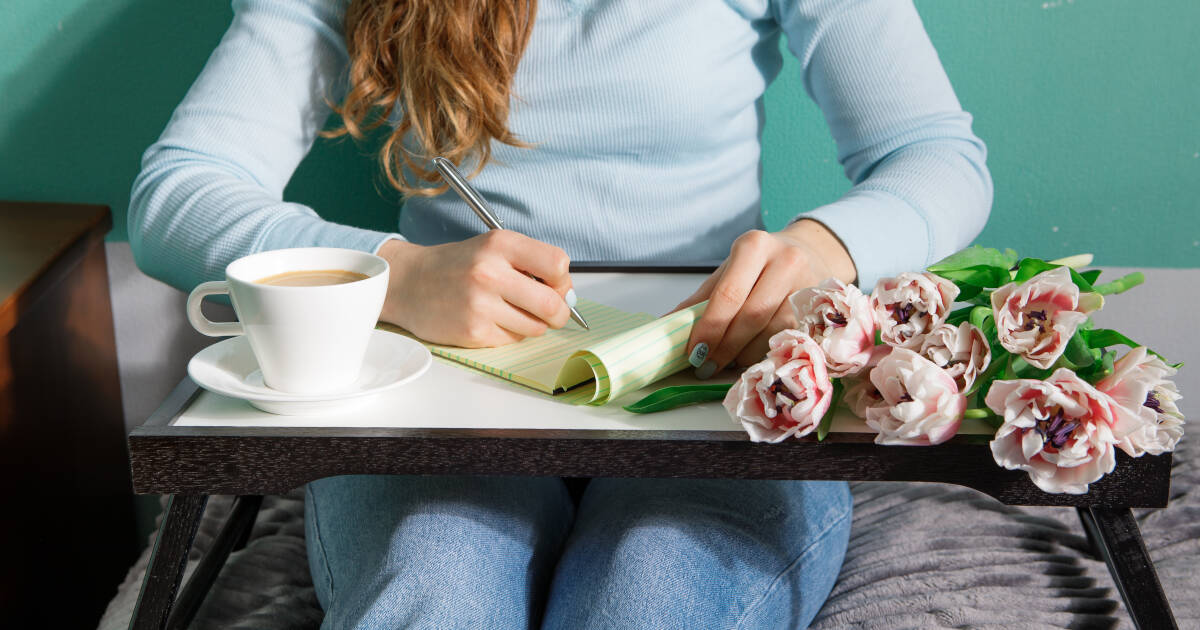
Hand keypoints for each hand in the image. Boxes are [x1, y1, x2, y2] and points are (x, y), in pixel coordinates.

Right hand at [377, 231, 572, 346]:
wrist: (409, 283)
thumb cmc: (457, 266)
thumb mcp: (492, 249)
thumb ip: (531, 265)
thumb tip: (568, 297)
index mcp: (500, 244)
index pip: (557, 264)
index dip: (562, 280)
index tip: (554, 285)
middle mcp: (490, 272)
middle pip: (552, 304)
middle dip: (558, 312)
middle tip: (550, 312)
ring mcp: (481, 304)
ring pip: (536, 327)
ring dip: (531, 324)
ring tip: (509, 311)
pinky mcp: (474, 331)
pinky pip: (513, 339)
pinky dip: (509, 333)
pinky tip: (490, 319)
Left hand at [674, 219, 856, 376]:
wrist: (810, 252)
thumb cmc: (760, 265)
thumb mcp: (728, 272)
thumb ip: (700, 300)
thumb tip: (667, 327)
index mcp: (754, 246)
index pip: (729, 293)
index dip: (710, 327)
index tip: (695, 352)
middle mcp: (785, 260)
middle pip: (752, 315)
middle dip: (726, 346)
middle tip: (707, 365)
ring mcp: (808, 283)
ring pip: (774, 331)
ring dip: (746, 354)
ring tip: (728, 362)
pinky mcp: (822, 307)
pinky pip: (791, 338)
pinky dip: (767, 353)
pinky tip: (753, 357)